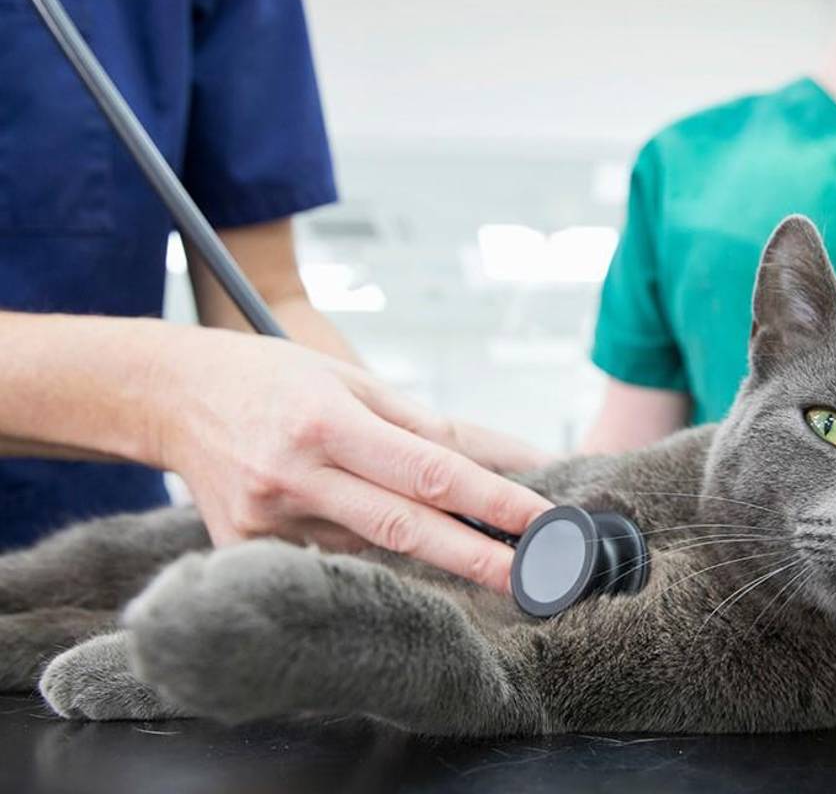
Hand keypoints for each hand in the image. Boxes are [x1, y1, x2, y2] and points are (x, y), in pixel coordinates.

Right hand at [150, 328, 554, 591]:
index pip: (428, 472)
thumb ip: (427, 425)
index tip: (540, 520)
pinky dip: (362, 548)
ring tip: (462, 542)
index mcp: (326, 424)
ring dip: (421, 548)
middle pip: (404, 529)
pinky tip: (361, 525)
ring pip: (369, 547)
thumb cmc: (274, 380)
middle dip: (476, 558)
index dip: (491, 500)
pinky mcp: (247, 551)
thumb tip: (505, 457)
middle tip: (534, 579)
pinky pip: (328, 558)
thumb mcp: (351, 380)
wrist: (172, 397)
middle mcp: (294, 477)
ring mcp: (266, 522)